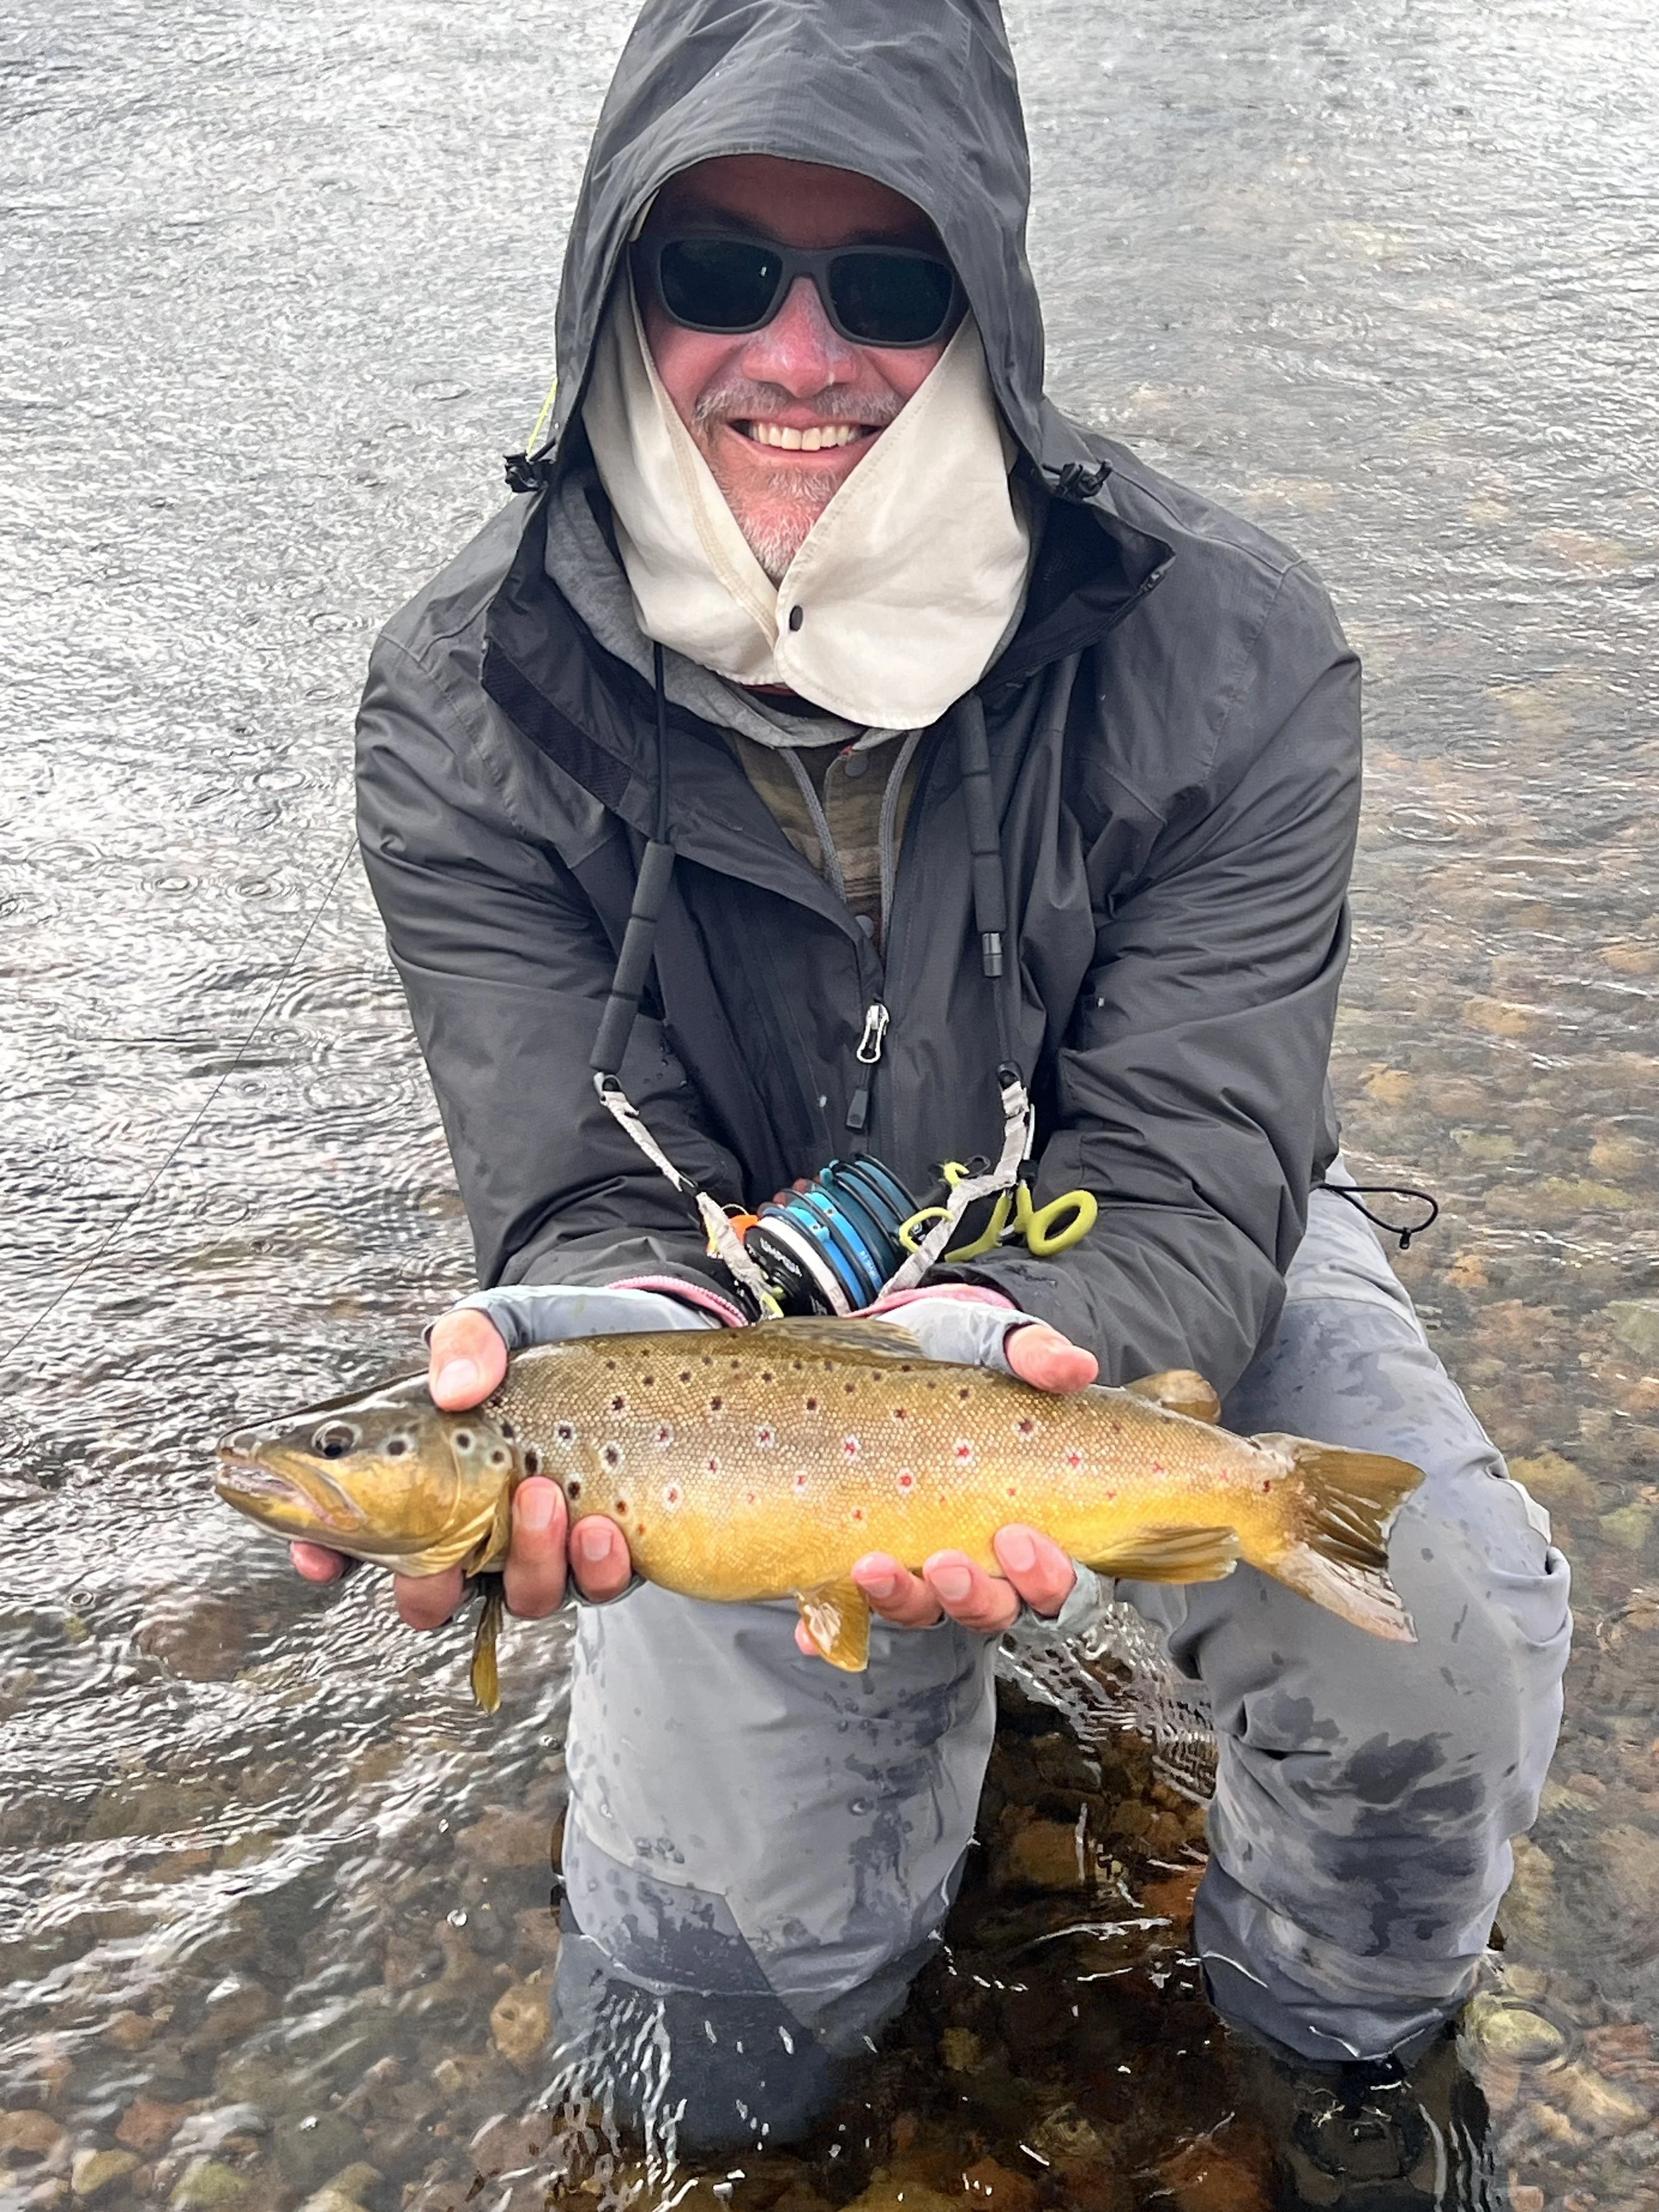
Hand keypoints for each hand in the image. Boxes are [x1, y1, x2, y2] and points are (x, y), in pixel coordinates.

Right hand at [290, 1305, 633, 1624]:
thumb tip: (453, 1386)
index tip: (320, 1555)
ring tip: (543, 1496)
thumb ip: (467, 1338)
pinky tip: (603, 1531)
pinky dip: (596, 1568)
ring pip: (520, 1597)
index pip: (355, 1534)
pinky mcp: (605, 1552)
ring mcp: (541, 1547)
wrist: (634, 1333)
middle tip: (458, 1541)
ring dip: (528, 1563)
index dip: (325, 1555)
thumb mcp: (500, 1321)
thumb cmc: (548, 1339)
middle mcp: (476, 1528)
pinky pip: (596, 1586)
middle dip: (432, 1589)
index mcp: (425, 1479)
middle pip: (430, 1595)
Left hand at [795, 1318, 1097, 1652]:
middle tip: (947, 1562)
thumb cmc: (955, 1355)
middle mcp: (978, 1554)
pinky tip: (808, 1629)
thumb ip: (1034, 1354)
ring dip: (899, 1600)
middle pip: (992, 1608)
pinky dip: (828, 1624)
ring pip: (921, 1611)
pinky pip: (845, 1611)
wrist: (883, 1343)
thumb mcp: (993, 1342)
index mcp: (1027, 1518)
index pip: (1054, 1578)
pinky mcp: (859, 1557)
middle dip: (973, 1596)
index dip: (1044, 1576)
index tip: (1018, 1536)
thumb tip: (1075, 1367)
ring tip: (871, 1566)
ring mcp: (916, 1562)